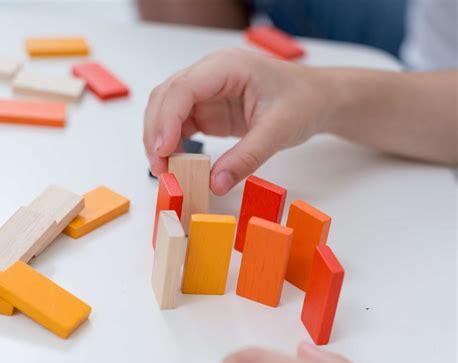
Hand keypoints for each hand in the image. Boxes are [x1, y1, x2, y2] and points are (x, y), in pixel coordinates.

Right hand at [143, 49, 332, 194]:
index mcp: (227, 67)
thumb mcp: (277, 132)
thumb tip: (215, 185)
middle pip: (166, 98)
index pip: (183, 88)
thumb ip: (245, 159)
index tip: (162, 151)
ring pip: (167, 112)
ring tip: (164, 170)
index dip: (166, 120)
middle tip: (159, 168)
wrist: (315, 100)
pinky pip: (181, 126)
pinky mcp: (208, 111)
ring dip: (160, 140)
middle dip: (156, 133)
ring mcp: (207, 93)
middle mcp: (210, 75)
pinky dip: (173, 145)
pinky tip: (176, 163)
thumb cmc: (302, 103)